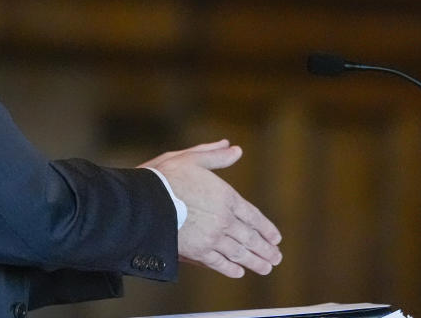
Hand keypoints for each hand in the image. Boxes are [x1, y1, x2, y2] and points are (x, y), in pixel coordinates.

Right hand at [140, 139, 281, 277]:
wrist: (145, 201)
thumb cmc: (166, 177)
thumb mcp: (192, 158)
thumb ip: (216, 156)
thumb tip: (235, 148)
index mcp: (226, 197)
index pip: (254, 216)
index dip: (266, 229)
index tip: (276, 239)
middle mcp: (224, 220)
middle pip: (251, 238)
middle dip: (265, 249)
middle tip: (276, 258)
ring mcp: (212, 238)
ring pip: (239, 253)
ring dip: (255, 262)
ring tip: (266, 268)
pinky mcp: (198, 252)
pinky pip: (219, 263)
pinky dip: (231, 269)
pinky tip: (238, 272)